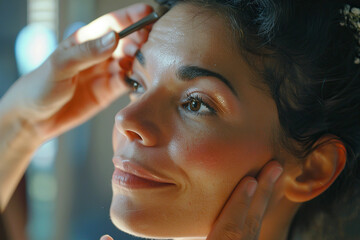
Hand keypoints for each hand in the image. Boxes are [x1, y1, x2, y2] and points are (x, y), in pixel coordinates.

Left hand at [1, 3, 152, 141]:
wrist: (36, 118)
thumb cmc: (41, 85)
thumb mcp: (61, 64)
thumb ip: (88, 52)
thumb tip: (115, 37)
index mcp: (85, 40)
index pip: (112, 24)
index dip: (131, 17)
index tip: (148, 12)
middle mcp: (99, 55)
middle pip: (126, 41)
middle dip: (141, 39)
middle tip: (151, 42)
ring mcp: (106, 73)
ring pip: (131, 61)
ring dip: (141, 60)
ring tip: (149, 62)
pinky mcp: (110, 92)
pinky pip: (129, 82)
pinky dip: (138, 80)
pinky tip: (143, 79)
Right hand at [99, 162, 282, 239]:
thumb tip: (102, 236)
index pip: (229, 235)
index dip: (238, 205)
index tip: (250, 179)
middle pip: (248, 233)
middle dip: (261, 199)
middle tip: (275, 168)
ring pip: (251, 239)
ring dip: (260, 209)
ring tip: (269, 183)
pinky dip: (251, 224)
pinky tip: (252, 210)